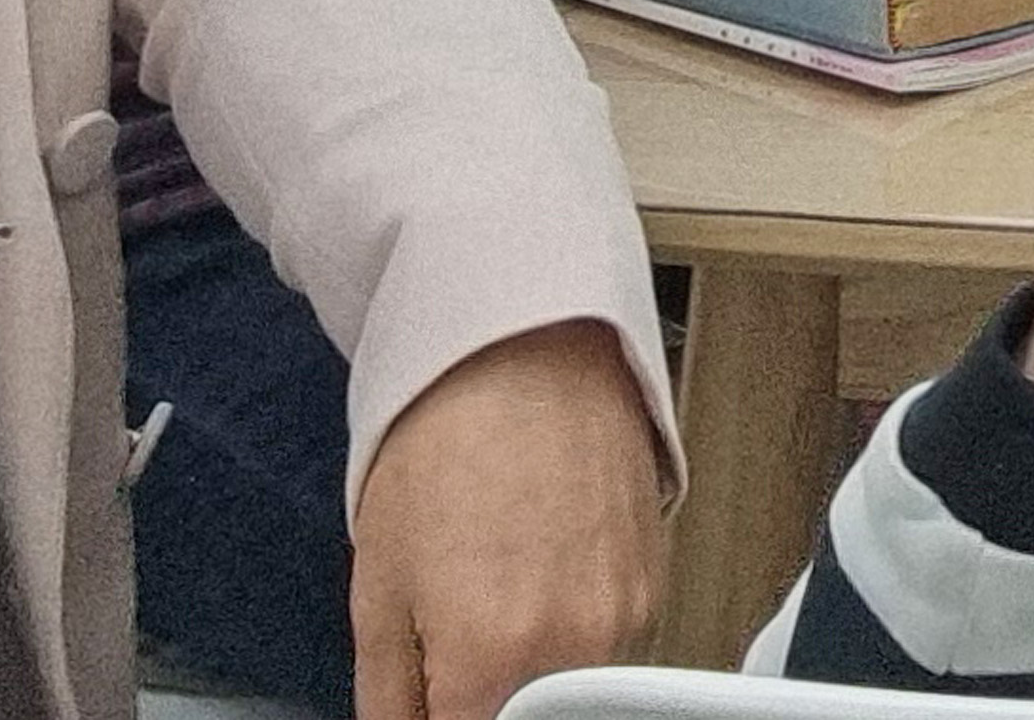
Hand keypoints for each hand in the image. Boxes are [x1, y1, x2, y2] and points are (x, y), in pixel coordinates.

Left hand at [345, 315, 662, 719]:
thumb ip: (389, 699)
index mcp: (494, 659)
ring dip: (533, 674)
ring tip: (498, 596)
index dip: (441, 716)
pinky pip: (610, 651)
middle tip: (455, 648)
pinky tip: (538, 574)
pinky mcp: (657, 587)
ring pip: (571, 696)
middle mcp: (577, 651)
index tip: (434, 695)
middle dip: (486, 700)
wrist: (525, 351)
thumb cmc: (447, 445)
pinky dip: (572, 638)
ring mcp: (630, 620)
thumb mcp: (376, 588)